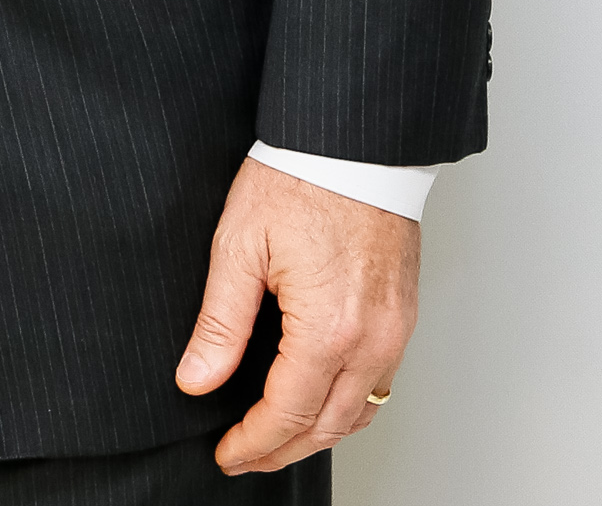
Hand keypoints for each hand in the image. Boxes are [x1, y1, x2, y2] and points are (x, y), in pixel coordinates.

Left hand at [177, 156, 418, 473]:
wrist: (354, 144)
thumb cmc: (299, 181)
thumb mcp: (239, 247)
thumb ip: (220, 323)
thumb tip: (197, 379)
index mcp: (328, 328)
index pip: (288, 413)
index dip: (253, 442)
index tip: (227, 453)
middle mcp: (372, 339)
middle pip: (329, 426)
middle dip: (283, 451)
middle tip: (245, 457)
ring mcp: (396, 330)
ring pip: (362, 413)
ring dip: (319, 435)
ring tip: (276, 440)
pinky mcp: (404, 316)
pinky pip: (382, 385)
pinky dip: (349, 407)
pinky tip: (320, 402)